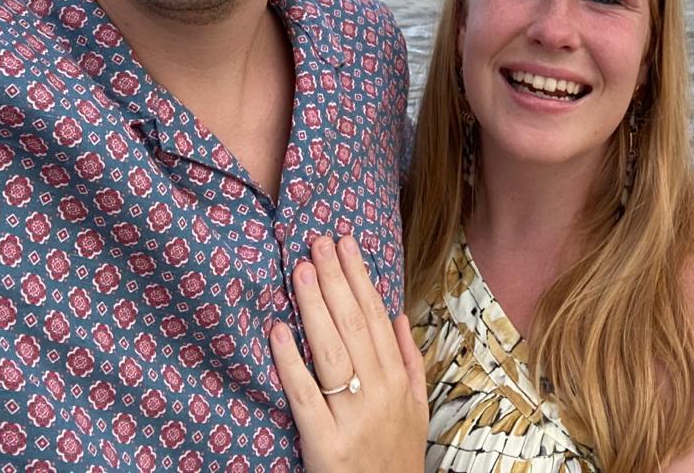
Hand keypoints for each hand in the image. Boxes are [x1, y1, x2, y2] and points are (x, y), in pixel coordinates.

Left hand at [270, 233, 427, 472]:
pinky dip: (291, 362)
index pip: (377, 318)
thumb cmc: (396, 459)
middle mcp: (378, 395)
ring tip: (301, 270)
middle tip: (318, 242)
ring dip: (315, 307)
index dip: (360, 278)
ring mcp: (352, 419)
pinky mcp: (325, 445)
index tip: (345, 244)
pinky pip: (305, 396)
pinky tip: (277, 332)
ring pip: (332, 352)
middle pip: (355, 327)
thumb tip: (399, 316)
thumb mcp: (416, 411)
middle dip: (335, 280)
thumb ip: (409, 362)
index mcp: (398, 383)